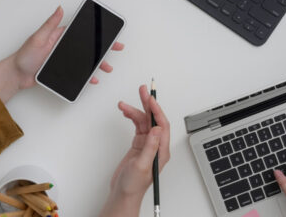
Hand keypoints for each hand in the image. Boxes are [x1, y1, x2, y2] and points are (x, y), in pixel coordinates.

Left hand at [0, 6, 123, 101]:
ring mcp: (63, 60)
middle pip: (87, 47)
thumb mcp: (38, 37)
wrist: (16, 75)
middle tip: (116, 48)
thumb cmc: (24, 55)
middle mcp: (63, 47)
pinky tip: (93, 79)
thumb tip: (59, 9)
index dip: (95, 32)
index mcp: (59, 36)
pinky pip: (78, 73)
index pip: (81, 32)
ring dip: (97, 64)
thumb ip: (50, 24)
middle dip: (102, 49)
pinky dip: (87, 76)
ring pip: (85, 61)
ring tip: (106, 68)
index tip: (107, 32)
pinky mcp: (61, 71)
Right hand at [99, 85, 169, 216]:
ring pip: (143, 122)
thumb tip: (158, 129)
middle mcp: (156, 146)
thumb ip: (150, 146)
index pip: (162, 125)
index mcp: (162, 150)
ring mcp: (147, 145)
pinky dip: (131, 118)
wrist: (123, 193)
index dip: (156, 110)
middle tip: (143, 90)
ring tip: (124, 104)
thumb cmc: (134, 185)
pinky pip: (137, 127)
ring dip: (135, 111)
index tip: (150, 99)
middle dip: (148, 104)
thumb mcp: (142, 165)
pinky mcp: (138, 145)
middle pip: (154, 120)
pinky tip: (126, 112)